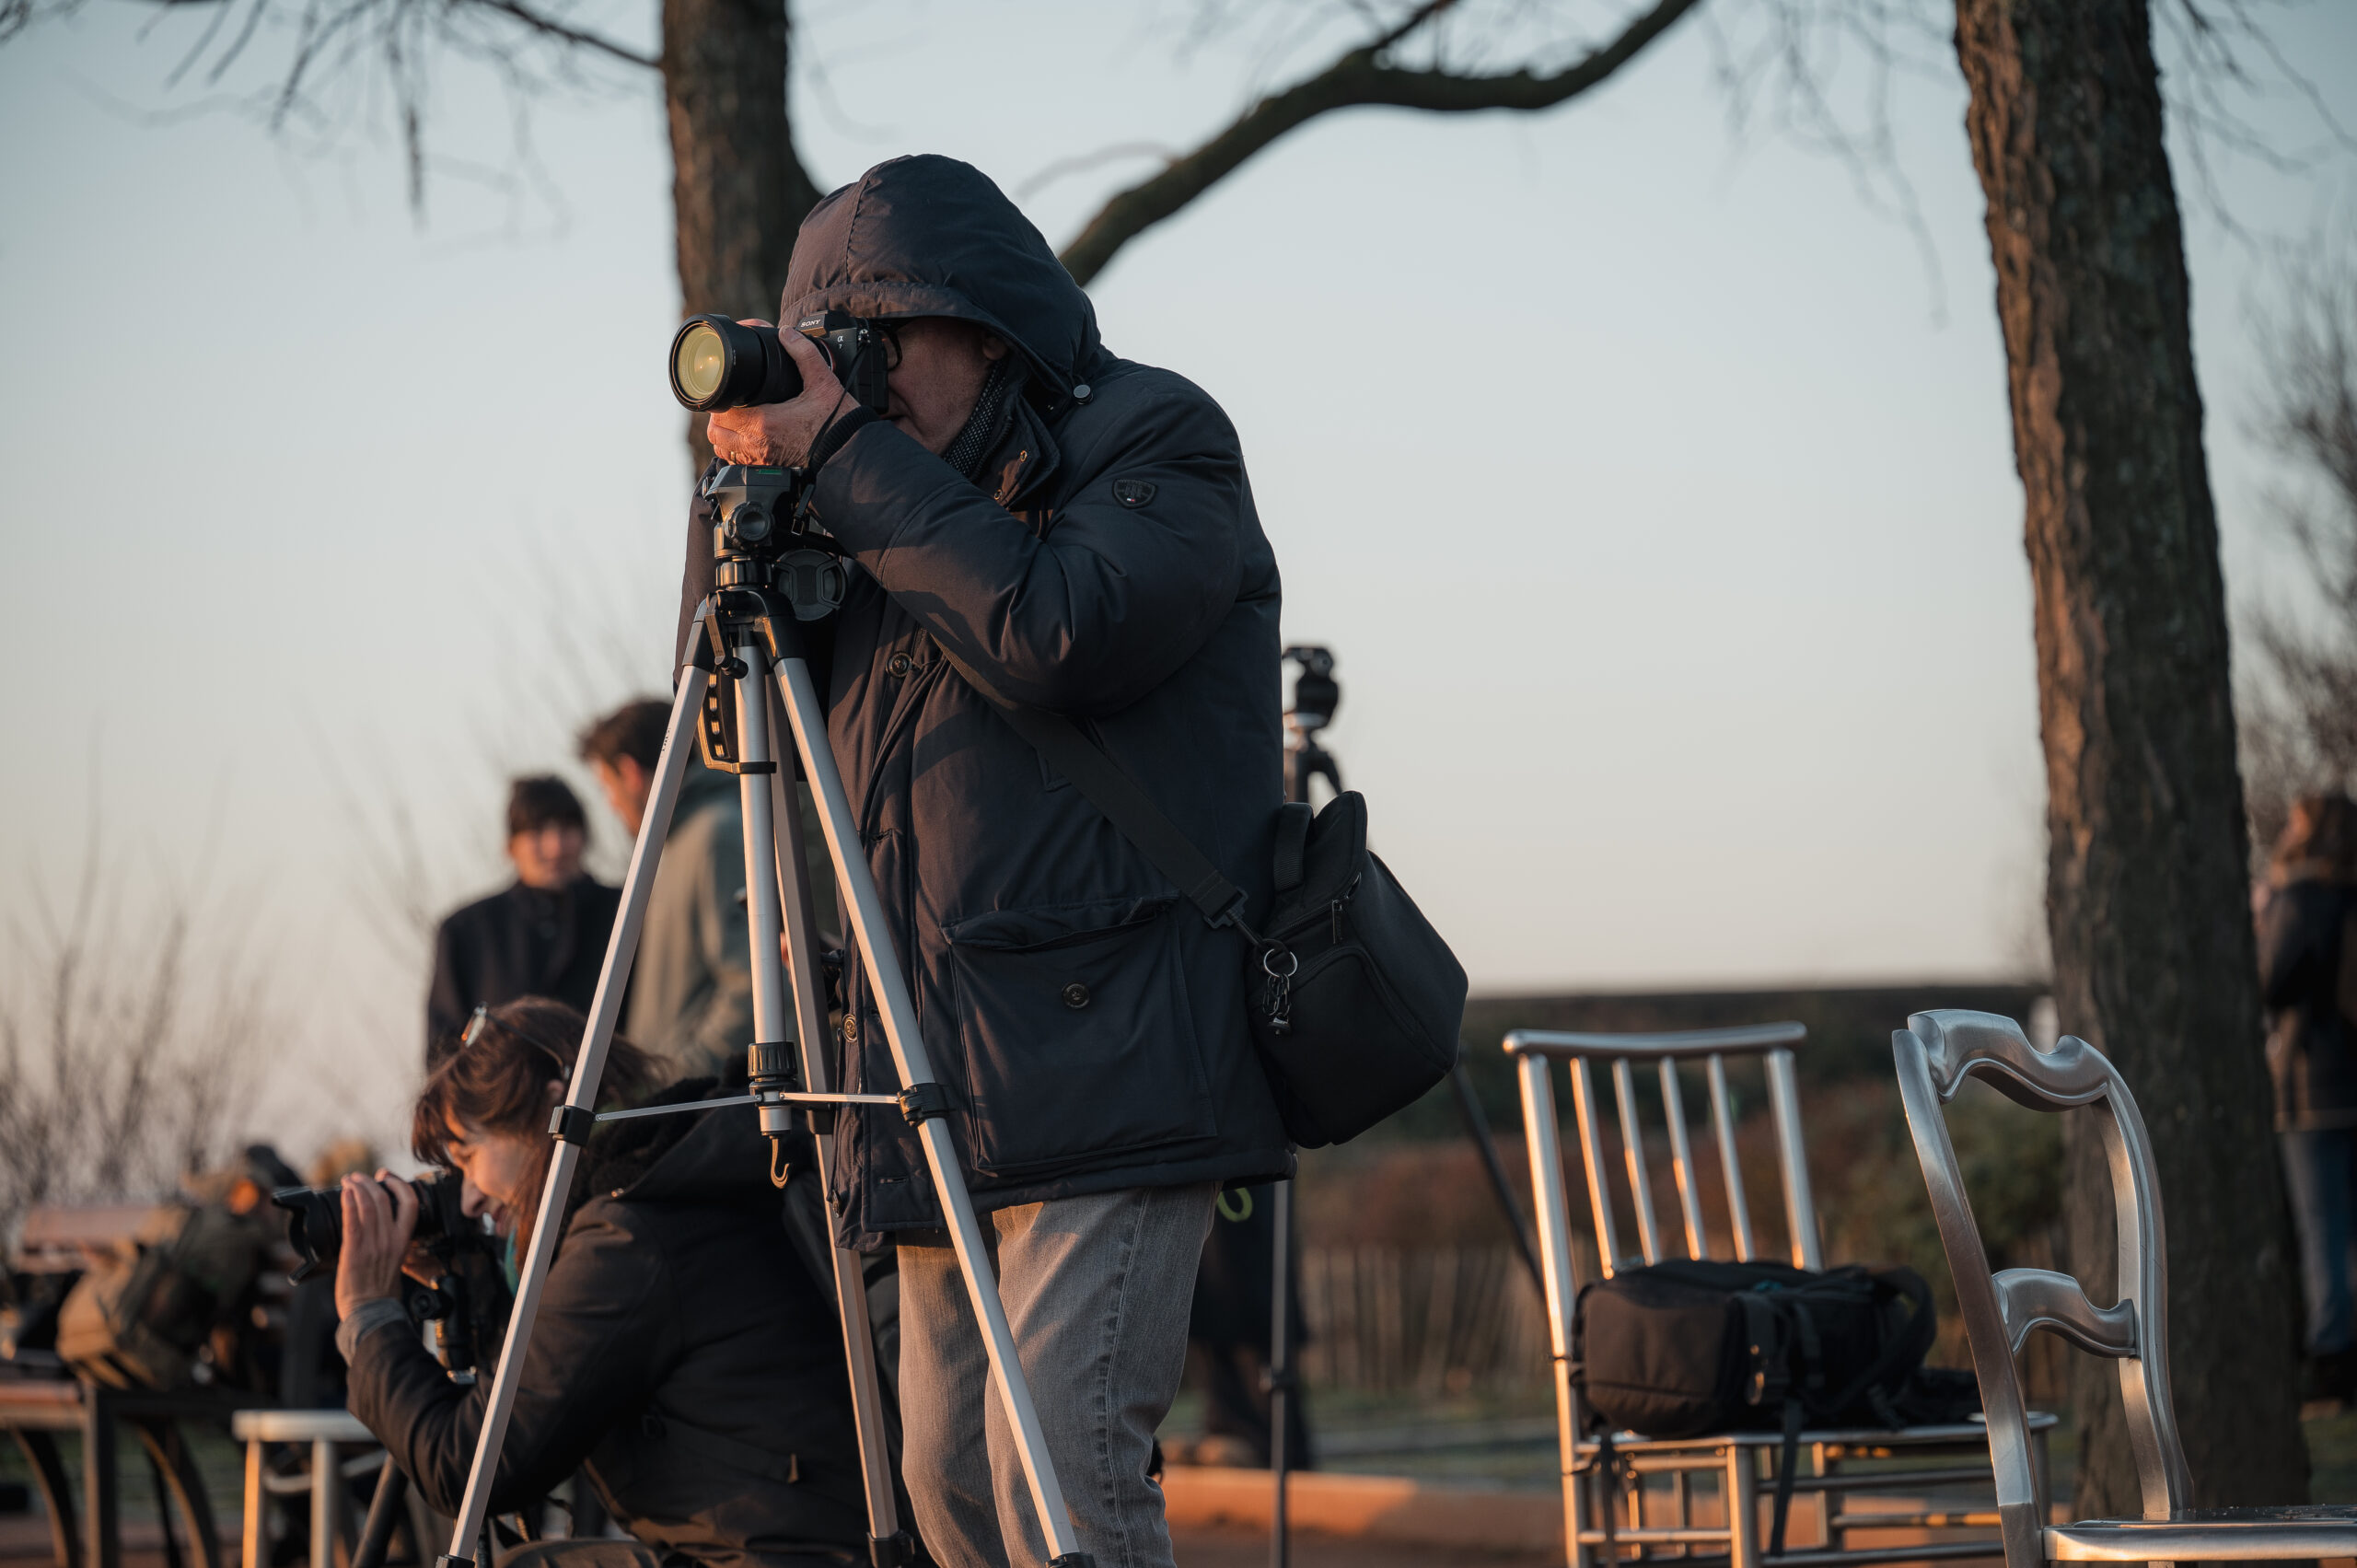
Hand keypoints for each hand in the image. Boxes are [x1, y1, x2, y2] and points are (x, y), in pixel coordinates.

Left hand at [334, 1171, 419, 1320]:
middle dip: (369, 1182)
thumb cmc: (381, 1292)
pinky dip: (348, 1203)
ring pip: (368, 1206)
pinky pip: (352, 1221)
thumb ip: (391, 1243)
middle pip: (384, 1199)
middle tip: (358, 1176)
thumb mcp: (396, 1262)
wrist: (370, 1312)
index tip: (386, 1177)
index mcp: (403, 1242)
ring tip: (348, 1180)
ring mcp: (373, 1245)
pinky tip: (344, 1194)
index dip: (399, 1185)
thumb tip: (381, 1228)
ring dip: (356, 1188)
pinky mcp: (354, 1252)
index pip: (410, 1204)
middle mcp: (390, 1240)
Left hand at [706, 324, 845, 467]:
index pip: (722, 410)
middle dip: (720, 415)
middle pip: (716, 431)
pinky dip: (735, 450)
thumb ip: (804, 354)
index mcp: (765, 422)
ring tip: (737, 420)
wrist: (850, 453)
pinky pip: (737, 462)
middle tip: (733, 402)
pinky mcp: (768, 469)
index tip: (732, 389)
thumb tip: (787, 334)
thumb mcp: (823, 382)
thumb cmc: (838, 423)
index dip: (723, 396)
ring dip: (724, 433)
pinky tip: (748, 438)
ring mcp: (762, 460)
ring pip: (723, 448)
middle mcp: (758, 445)